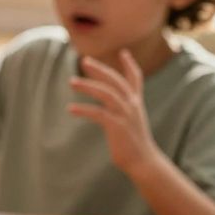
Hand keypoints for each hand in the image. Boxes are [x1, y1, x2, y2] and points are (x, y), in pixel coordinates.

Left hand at [68, 51, 161, 176]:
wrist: (143, 162)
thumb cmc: (134, 145)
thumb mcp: (130, 124)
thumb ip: (122, 113)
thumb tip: (108, 111)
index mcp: (137, 103)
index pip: (135, 78)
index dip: (129, 64)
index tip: (123, 52)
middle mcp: (133, 105)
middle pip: (116, 80)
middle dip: (100, 69)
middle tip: (84, 60)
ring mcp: (125, 114)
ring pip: (106, 93)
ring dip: (87, 86)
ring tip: (71, 82)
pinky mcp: (117, 126)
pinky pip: (98, 113)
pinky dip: (83, 110)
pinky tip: (70, 109)